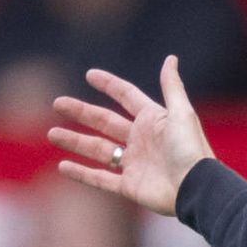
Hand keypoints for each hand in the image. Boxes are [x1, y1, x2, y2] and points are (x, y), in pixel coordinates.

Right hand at [48, 57, 213, 215]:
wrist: (195, 187)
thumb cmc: (191, 148)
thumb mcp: (181, 112)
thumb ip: (172, 86)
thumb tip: (171, 58)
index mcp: (153, 120)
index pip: (126, 97)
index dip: (109, 85)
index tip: (90, 75)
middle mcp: (141, 140)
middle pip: (104, 122)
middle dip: (81, 112)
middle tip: (58, 103)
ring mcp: (133, 163)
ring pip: (97, 149)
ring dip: (74, 141)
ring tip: (52, 134)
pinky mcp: (129, 187)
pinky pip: (100, 179)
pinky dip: (81, 173)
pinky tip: (62, 166)